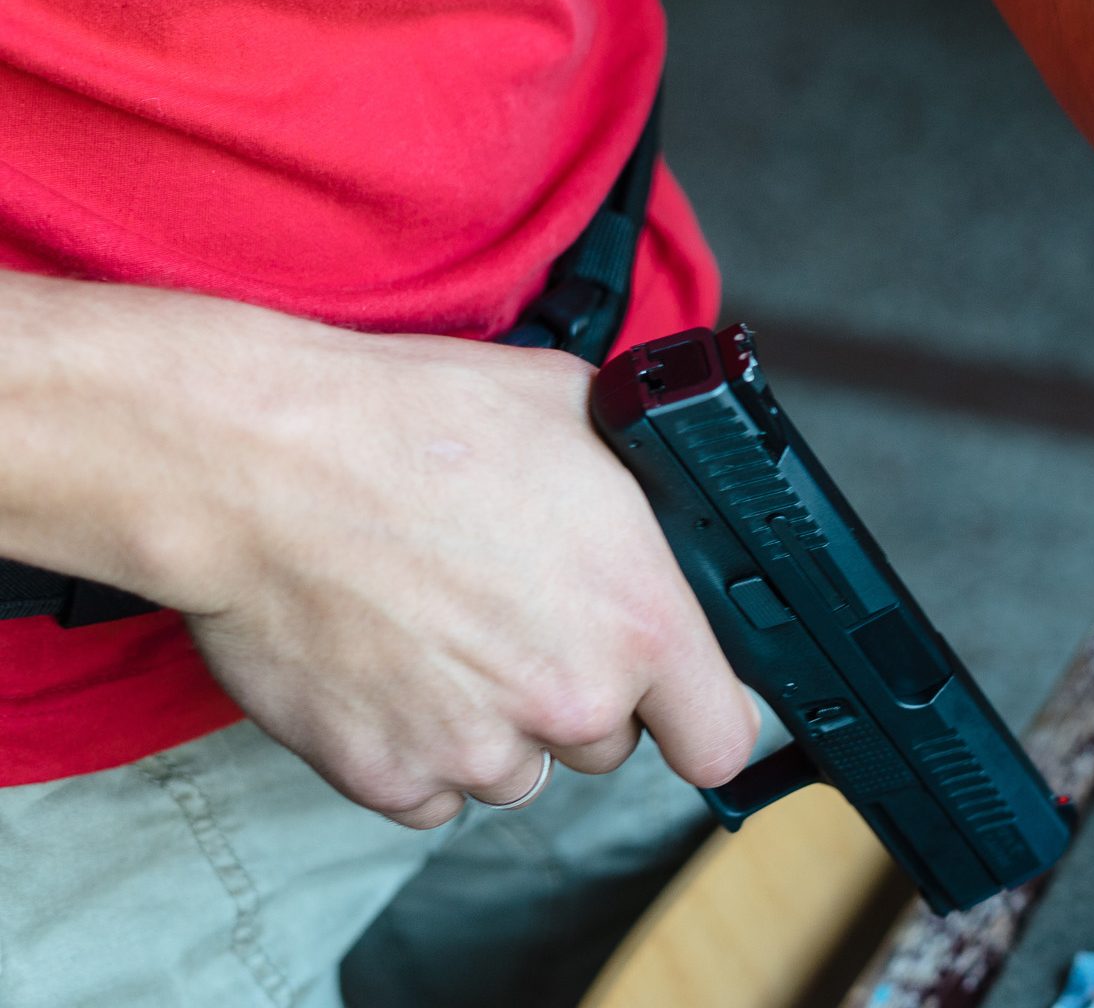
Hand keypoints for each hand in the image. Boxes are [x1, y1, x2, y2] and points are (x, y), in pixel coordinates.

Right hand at [154, 326, 758, 827]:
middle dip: (578, 694)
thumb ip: (645, 495)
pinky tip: (393, 669)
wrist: (258, 461)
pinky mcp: (383, 775)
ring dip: (496, 725)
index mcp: (638, 621)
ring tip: (445, 634)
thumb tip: (672, 507)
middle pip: (608, 744)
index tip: (678, 698)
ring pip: (518, 771)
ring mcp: (473, 748)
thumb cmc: (411, 423)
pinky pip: (430, 793)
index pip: (721, 737)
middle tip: (522, 618)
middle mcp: (569, 701)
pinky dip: (416, 750)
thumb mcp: (578, 414)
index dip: (701, 715)